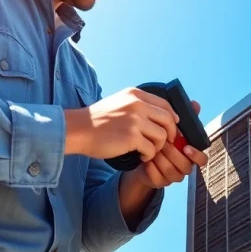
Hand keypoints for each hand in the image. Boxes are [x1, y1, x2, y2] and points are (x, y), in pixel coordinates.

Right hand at [64, 87, 179, 161]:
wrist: (78, 129)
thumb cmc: (97, 120)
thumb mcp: (119, 103)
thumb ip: (138, 106)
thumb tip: (160, 117)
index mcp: (135, 95)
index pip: (165, 104)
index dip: (172, 117)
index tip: (172, 127)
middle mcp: (137, 105)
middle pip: (168, 120)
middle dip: (170, 134)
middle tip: (165, 143)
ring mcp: (135, 120)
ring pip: (162, 136)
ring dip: (157, 147)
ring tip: (147, 150)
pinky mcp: (132, 137)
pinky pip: (151, 149)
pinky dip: (148, 155)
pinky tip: (140, 156)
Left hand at [134, 101, 208, 187]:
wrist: (141, 154)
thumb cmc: (160, 140)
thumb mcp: (171, 127)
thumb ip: (184, 118)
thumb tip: (195, 104)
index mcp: (191, 154)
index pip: (203, 160)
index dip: (196, 155)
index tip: (186, 146)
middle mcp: (184, 167)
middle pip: (185, 165)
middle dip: (173, 152)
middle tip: (162, 142)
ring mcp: (172, 177)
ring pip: (171, 171)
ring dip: (161, 158)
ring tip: (152, 147)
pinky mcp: (159, 182)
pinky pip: (157, 177)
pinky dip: (151, 167)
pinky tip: (145, 158)